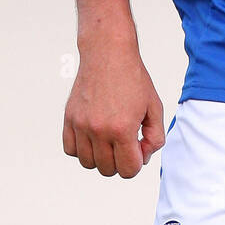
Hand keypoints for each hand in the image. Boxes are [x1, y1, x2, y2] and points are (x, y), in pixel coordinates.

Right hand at [63, 31, 165, 178]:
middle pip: (108, 170)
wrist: (108, 54)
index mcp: (122, 129)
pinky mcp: (69, 118)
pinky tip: (94, 136)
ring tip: (110, 139)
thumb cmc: (133, 79)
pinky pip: (70, 150)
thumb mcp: (155, 107)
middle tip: (126, 142)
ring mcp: (81, 125)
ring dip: (101, 157)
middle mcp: (99, 130)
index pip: (128, 170)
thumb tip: (143, 157)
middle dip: (120, 162)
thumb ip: (155, 137)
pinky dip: (82, 149)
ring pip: (88, 163)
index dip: (137, 164)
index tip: (139, 148)